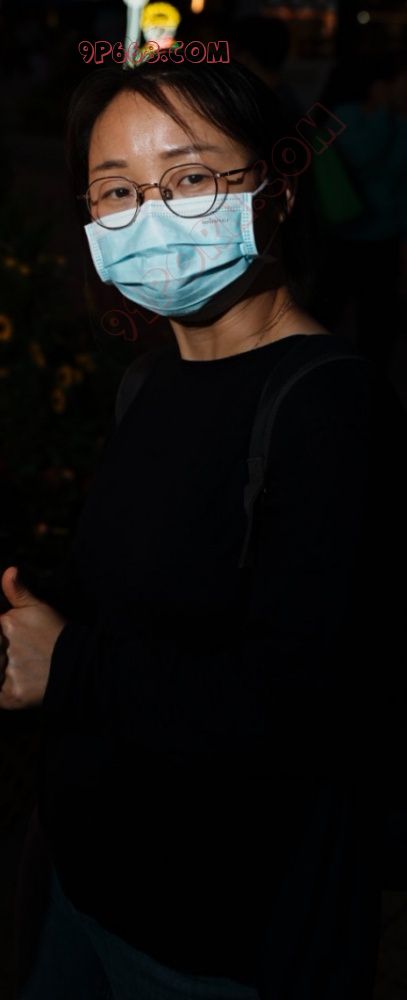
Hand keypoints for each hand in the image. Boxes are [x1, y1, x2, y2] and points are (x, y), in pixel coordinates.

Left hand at [0, 566, 67, 709]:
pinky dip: (1, 693)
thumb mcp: (38, 608)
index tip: (2, 641)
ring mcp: (8, 674)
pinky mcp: (12, 695)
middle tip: (10, 655)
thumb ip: (17, 591)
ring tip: (13, 667)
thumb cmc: (55, 634)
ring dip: (0, 669)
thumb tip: (9, 570)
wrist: (78, 664)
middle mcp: (3, 649)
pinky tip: (13, 685)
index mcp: (6, 624)